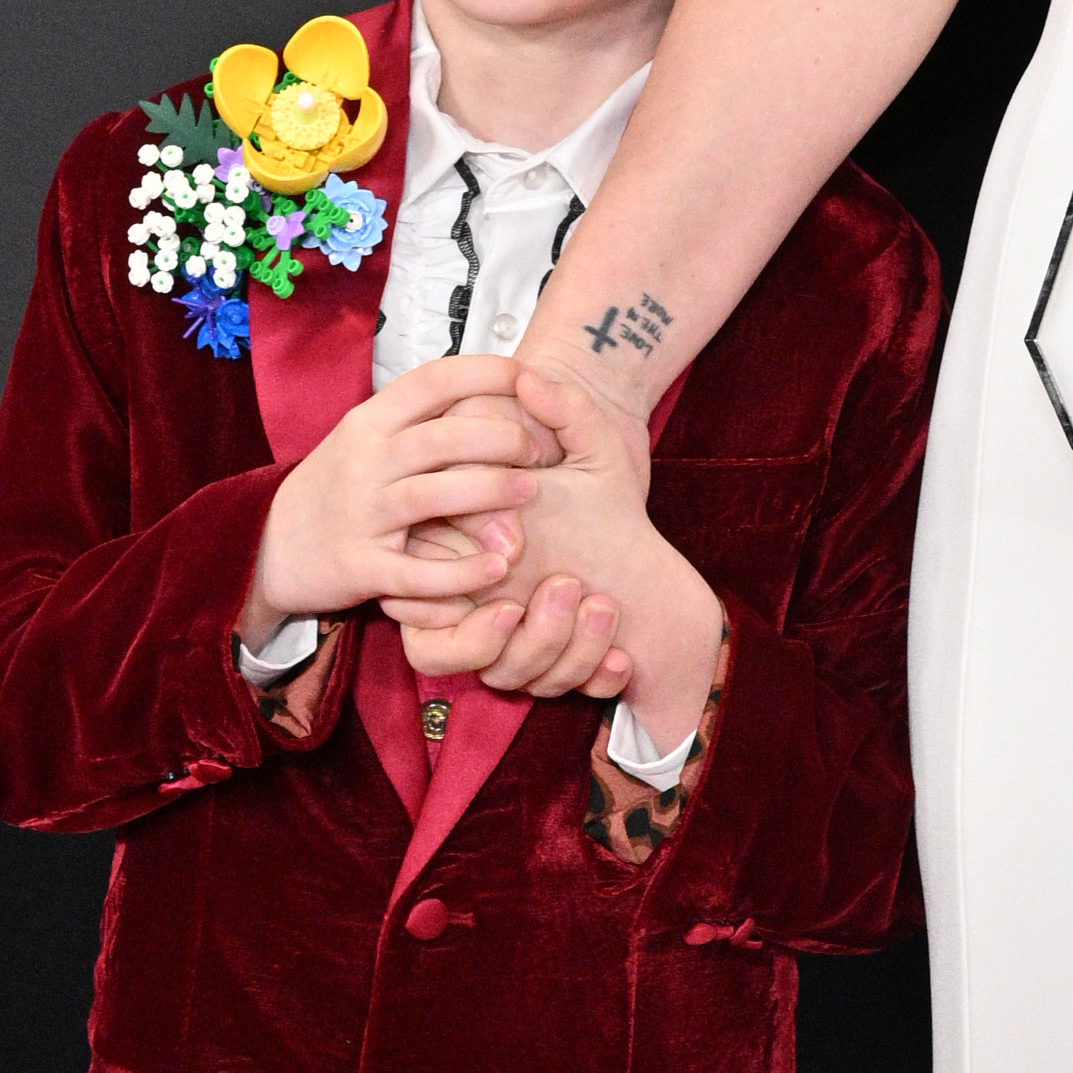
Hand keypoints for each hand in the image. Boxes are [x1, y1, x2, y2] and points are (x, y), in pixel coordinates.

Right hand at [243, 358, 561, 645]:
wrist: (266, 546)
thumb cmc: (335, 489)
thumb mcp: (362, 438)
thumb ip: (415, 418)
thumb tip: (485, 385)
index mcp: (369, 422)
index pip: (431, 381)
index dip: (485, 373)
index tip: (527, 375)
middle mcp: (364, 462)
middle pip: (442, 437)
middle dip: (502, 437)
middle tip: (540, 451)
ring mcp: (360, 515)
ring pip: (432, 495)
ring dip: (490, 491)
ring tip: (532, 491)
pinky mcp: (359, 567)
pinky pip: (415, 572)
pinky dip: (459, 572)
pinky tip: (496, 569)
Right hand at [399, 360, 723, 747]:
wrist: (654, 556)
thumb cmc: (602, 493)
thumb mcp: (590, 446)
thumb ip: (563, 410)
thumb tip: (529, 377)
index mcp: (459, 549)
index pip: (418, 585)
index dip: (455, 578)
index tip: (515, 550)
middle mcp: (472, 606)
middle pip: (445, 650)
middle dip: (512, 628)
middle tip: (569, 587)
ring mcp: (505, 644)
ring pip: (505, 677)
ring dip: (558, 649)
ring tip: (602, 604)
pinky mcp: (545, 672)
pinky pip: (548, 695)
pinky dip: (589, 677)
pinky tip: (623, 657)